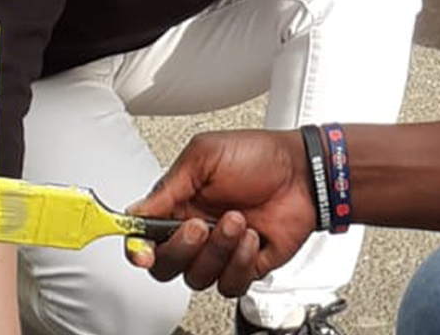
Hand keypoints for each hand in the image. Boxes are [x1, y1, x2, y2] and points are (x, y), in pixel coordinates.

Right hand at [126, 129, 317, 297]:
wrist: (304, 172)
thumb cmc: (259, 157)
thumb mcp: (205, 156)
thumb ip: (168, 187)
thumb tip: (135, 212)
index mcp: (180, 205)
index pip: (144, 237)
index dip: (138, 249)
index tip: (143, 251)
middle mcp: (196, 232)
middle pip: (166, 266)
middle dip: (181, 249)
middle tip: (200, 225)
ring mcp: (221, 251)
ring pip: (198, 278)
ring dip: (219, 250)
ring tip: (238, 221)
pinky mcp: (246, 265)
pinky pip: (230, 284)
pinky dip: (241, 262)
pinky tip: (253, 237)